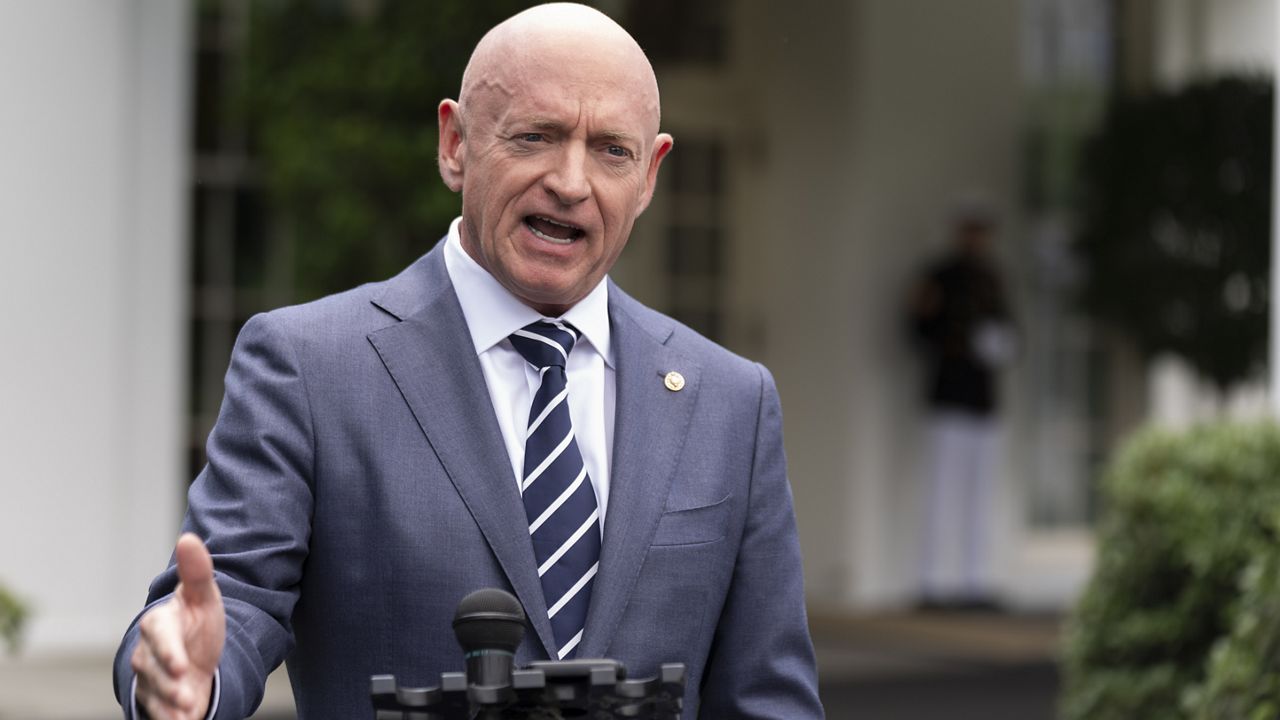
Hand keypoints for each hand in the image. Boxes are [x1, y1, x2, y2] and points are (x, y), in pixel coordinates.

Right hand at [131, 533, 225, 718]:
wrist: (198, 654)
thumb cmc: (199, 622)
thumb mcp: (205, 597)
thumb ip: (197, 571)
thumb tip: (188, 538)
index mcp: (160, 624)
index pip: (158, 636)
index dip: (167, 651)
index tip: (181, 665)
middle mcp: (148, 652)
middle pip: (151, 669)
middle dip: (168, 684)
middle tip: (187, 695)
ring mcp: (149, 678)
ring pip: (153, 693)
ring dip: (169, 706)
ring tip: (188, 713)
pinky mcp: (154, 699)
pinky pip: (155, 712)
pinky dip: (167, 719)